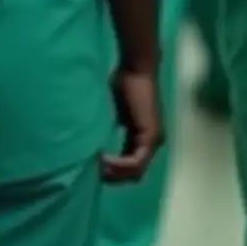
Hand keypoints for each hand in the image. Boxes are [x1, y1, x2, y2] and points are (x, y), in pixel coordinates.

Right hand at [102, 68, 163, 183]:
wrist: (136, 68)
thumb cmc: (123, 84)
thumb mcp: (114, 112)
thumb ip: (108, 128)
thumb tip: (92, 145)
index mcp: (143, 137)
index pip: (130, 166)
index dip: (113, 171)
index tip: (94, 168)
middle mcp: (152, 142)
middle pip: (134, 173)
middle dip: (114, 176)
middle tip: (94, 174)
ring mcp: (154, 140)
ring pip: (136, 171)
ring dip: (115, 173)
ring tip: (97, 168)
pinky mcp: (151, 136)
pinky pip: (136, 162)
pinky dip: (119, 165)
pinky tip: (103, 160)